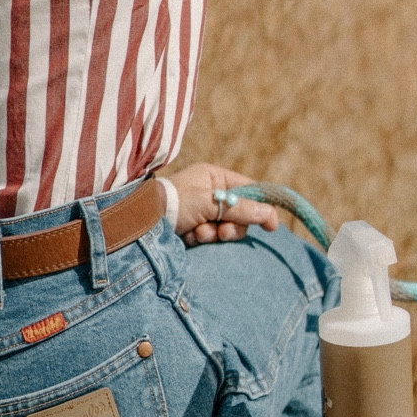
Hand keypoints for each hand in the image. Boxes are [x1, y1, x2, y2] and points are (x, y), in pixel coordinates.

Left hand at [164, 162, 279, 243]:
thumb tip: (271, 214)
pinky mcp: (193, 227)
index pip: (248, 189)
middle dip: (230, 226)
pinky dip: (201, 239)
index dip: (262, 206)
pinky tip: (188, 237)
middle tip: (221, 232)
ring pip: (225, 228)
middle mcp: (210, 192)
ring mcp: (201, 211)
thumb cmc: (177, 202)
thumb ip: (241, 208)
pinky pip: (209, 237)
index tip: (273, 226)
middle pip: (239, 213)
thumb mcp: (211, 203)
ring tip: (197, 233)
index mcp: (215, 177)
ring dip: (213, 233)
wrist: (143, 222)